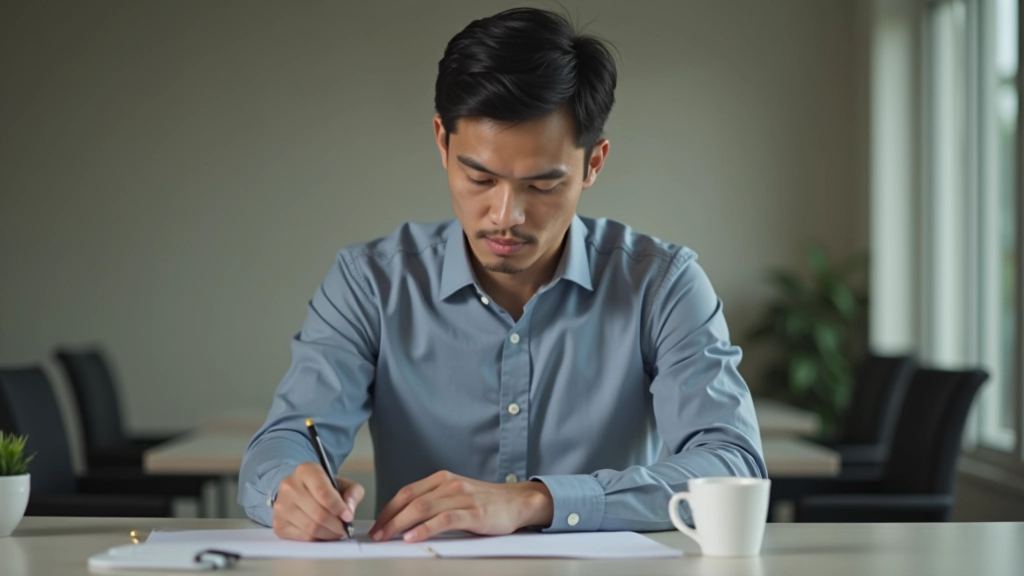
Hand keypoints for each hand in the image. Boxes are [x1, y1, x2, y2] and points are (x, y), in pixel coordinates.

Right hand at [272, 461, 365, 540]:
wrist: (298, 491)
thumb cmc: (323, 488)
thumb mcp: (343, 483)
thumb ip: (352, 493)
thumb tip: (348, 511)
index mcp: (306, 470)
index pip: (323, 493)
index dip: (338, 508)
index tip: (348, 516)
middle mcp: (289, 486)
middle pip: (318, 513)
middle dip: (336, 525)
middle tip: (344, 528)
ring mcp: (281, 506)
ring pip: (311, 528)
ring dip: (328, 534)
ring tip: (336, 532)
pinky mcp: (278, 524)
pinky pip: (302, 538)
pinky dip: (317, 539)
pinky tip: (323, 534)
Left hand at [369, 471, 552, 542]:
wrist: (518, 501)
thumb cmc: (486, 501)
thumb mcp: (456, 494)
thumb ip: (434, 501)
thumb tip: (405, 518)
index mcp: (443, 479)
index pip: (407, 491)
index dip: (388, 508)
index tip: (377, 524)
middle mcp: (450, 485)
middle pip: (411, 500)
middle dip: (389, 518)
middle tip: (377, 534)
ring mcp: (462, 498)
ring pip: (424, 508)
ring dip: (401, 523)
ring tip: (388, 537)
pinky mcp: (474, 513)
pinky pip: (444, 519)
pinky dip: (425, 528)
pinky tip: (413, 537)